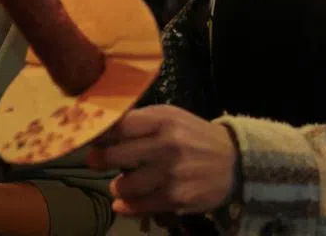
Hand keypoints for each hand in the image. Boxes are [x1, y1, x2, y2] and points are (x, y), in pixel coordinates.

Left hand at [87, 105, 237, 216]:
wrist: (234, 162)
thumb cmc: (195, 136)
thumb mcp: (172, 118)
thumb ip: (141, 121)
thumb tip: (103, 128)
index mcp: (163, 120)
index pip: (119, 126)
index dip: (99, 134)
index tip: (91, 139)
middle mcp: (165, 145)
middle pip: (115, 155)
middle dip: (99, 159)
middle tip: (95, 161)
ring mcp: (170, 174)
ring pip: (123, 185)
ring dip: (117, 185)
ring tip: (122, 183)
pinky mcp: (175, 198)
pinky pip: (138, 206)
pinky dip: (127, 205)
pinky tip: (125, 201)